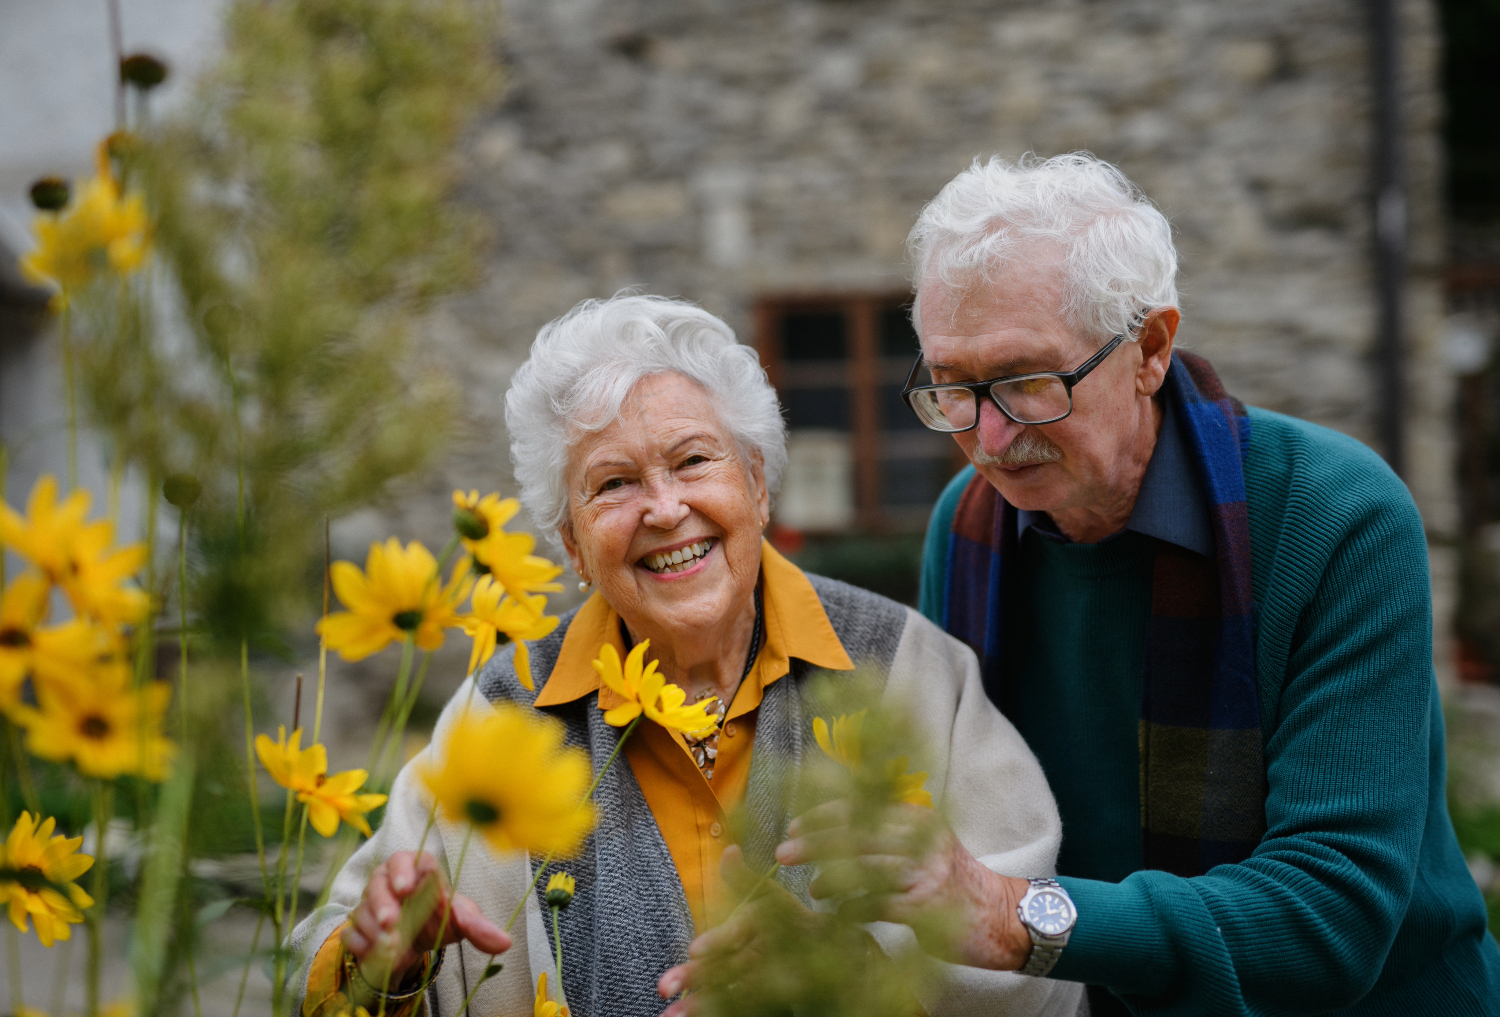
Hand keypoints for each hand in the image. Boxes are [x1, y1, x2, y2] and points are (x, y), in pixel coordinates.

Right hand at [342, 850, 511, 989]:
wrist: (416, 941)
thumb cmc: (439, 917)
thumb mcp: (461, 921)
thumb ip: (479, 927)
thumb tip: (506, 942)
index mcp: (417, 869)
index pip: (408, 859)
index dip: (405, 871)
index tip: (406, 886)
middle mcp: (389, 880)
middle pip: (378, 881)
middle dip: (383, 902)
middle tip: (391, 921)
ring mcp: (369, 903)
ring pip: (362, 910)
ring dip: (375, 929)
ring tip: (392, 945)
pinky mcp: (356, 927)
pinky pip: (351, 934)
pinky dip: (363, 946)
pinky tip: (376, 953)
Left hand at [656, 845, 834, 1015]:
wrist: (833, 953)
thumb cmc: (789, 918)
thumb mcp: (770, 894)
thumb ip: (743, 876)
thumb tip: (729, 851)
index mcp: (763, 922)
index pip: (738, 931)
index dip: (717, 940)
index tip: (694, 950)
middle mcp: (768, 953)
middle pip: (731, 966)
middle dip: (699, 978)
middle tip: (666, 987)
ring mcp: (773, 981)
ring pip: (735, 994)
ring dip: (704, 1005)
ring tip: (672, 1015)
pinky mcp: (773, 998)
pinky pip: (745, 1008)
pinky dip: (719, 1014)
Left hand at [773, 799, 1032, 970]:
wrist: (1004, 917)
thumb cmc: (956, 881)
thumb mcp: (930, 843)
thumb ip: (892, 833)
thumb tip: (836, 829)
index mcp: (920, 820)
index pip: (863, 807)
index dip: (824, 814)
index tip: (795, 823)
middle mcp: (923, 841)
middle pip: (858, 834)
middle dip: (816, 842)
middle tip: (784, 852)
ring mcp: (926, 875)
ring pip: (865, 869)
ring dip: (831, 879)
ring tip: (812, 888)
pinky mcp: (926, 909)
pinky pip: (878, 905)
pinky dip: (853, 909)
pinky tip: (839, 913)